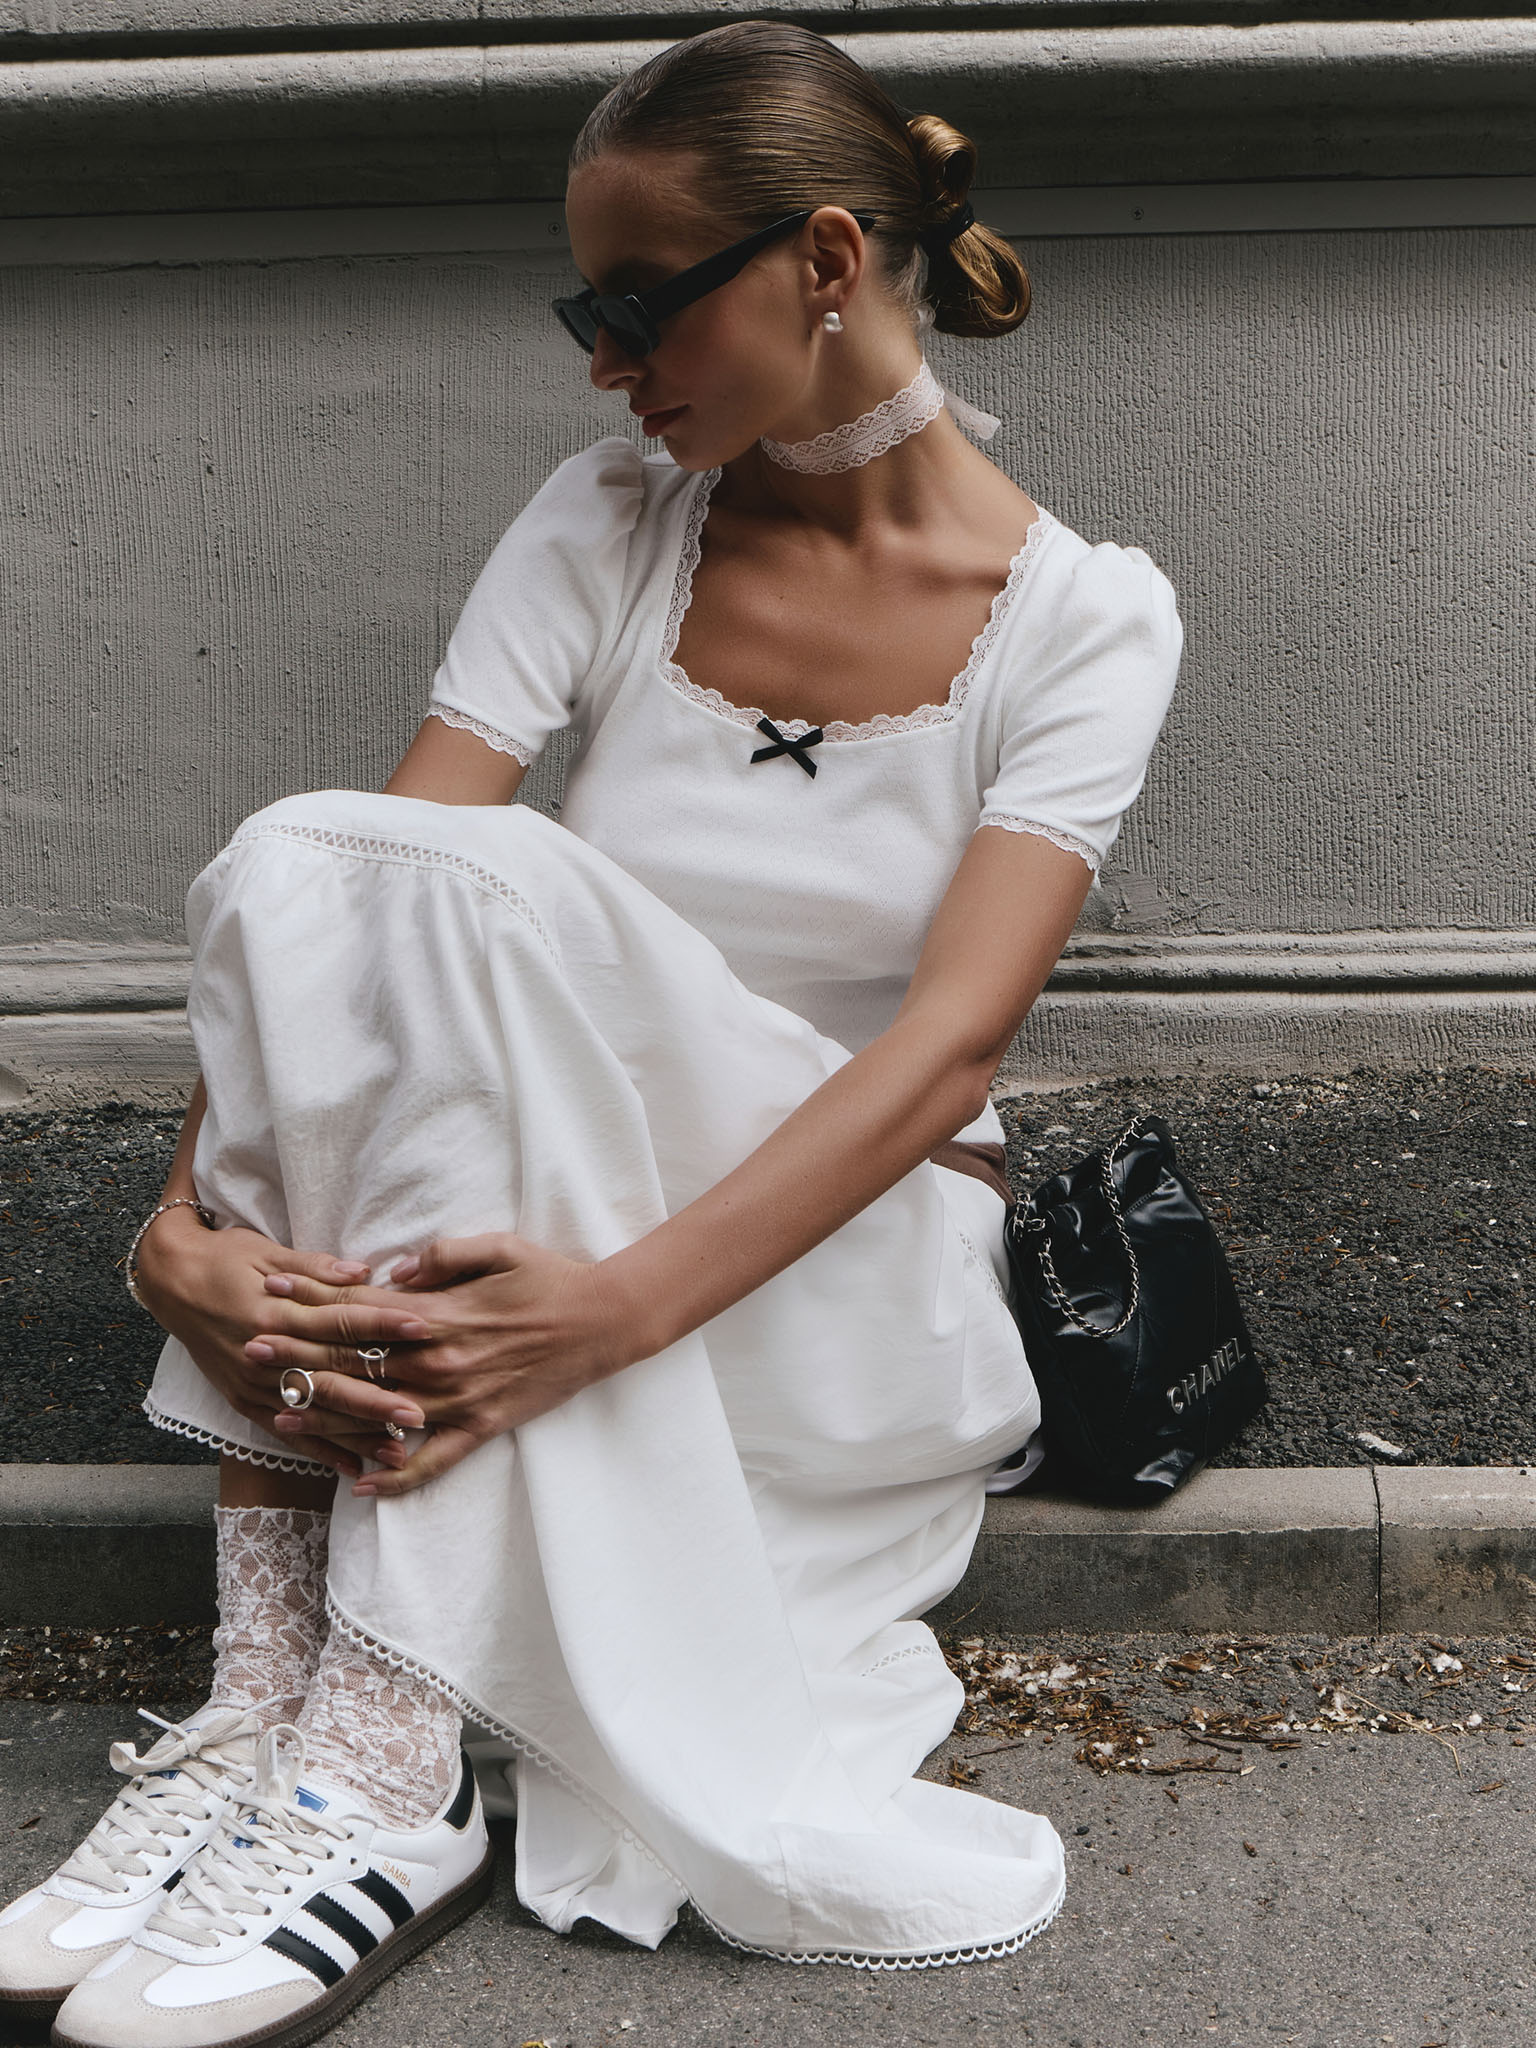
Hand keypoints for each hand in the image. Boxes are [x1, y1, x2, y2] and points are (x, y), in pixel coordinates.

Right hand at [133, 1205, 432, 1477]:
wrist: (168, 1281)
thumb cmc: (224, 1258)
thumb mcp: (267, 1250)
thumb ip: (316, 1267)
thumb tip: (363, 1272)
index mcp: (274, 1309)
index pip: (338, 1319)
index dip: (381, 1324)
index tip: (423, 1329)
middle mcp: (264, 1352)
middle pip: (330, 1374)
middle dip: (377, 1396)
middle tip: (420, 1413)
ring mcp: (252, 1382)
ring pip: (313, 1411)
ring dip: (355, 1433)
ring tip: (398, 1452)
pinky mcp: (243, 1400)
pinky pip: (285, 1431)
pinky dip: (317, 1450)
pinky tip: (350, 1467)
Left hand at [249, 1232, 641, 1497]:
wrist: (603, 1324)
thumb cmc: (551, 1278)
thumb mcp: (499, 1247)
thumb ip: (441, 1257)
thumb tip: (392, 1270)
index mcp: (440, 1314)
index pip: (361, 1310)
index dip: (311, 1302)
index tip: (270, 1295)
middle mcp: (440, 1362)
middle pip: (357, 1362)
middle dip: (300, 1355)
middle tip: (250, 1351)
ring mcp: (458, 1400)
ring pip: (380, 1414)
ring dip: (328, 1416)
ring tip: (281, 1416)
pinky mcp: (481, 1427)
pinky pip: (433, 1462)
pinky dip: (397, 1475)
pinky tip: (362, 1483)